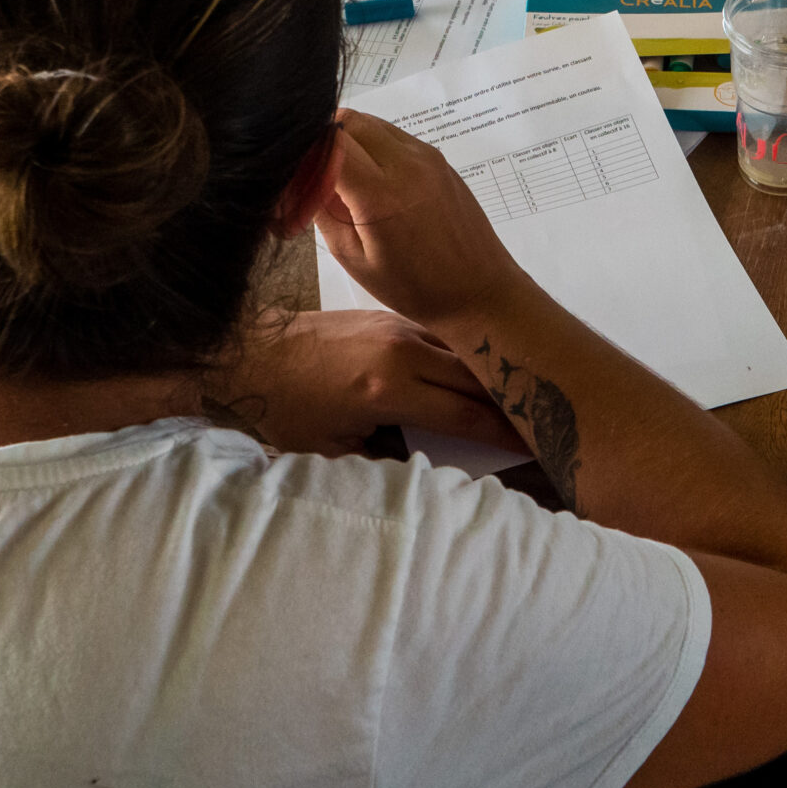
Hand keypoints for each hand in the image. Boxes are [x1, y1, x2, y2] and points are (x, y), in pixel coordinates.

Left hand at [212, 310, 515, 456]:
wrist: (242, 355)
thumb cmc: (282, 410)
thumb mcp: (331, 451)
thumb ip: (386, 461)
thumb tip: (431, 470)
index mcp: (387, 389)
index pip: (466, 414)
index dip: (505, 433)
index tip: (536, 444)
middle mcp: (399, 350)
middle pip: (477, 375)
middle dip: (512, 400)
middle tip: (544, 419)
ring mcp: (395, 327)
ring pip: (462, 350)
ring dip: (491, 374)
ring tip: (522, 395)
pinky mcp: (387, 317)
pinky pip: (440, 337)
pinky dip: (463, 357)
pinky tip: (479, 373)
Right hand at [316, 109, 530, 336]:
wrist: (480, 292)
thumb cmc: (414, 288)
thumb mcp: (353, 258)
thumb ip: (322, 210)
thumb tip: (303, 176)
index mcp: (381, 194)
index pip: (330, 140)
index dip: (305, 151)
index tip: (297, 175)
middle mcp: (407, 164)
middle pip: (350, 120)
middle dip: (324, 140)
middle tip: (315, 174)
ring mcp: (427, 157)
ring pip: (372, 123)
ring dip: (349, 140)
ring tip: (343, 179)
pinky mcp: (439, 159)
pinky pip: (395, 136)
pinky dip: (373, 146)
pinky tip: (372, 180)